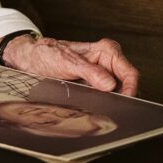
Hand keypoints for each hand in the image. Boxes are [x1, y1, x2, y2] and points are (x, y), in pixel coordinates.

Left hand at [0, 35, 139, 96]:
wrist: (32, 59)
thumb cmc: (47, 54)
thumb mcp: (65, 62)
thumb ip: (88, 71)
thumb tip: (110, 84)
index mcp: (105, 51)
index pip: (129, 72)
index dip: (130, 89)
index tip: (124, 103)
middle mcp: (107, 62)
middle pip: (127, 85)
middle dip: (123, 99)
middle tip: (113, 111)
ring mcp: (102, 75)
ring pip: (119, 93)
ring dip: (114, 103)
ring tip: (102, 110)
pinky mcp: (96, 85)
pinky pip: (108, 97)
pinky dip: (105, 104)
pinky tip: (96, 109)